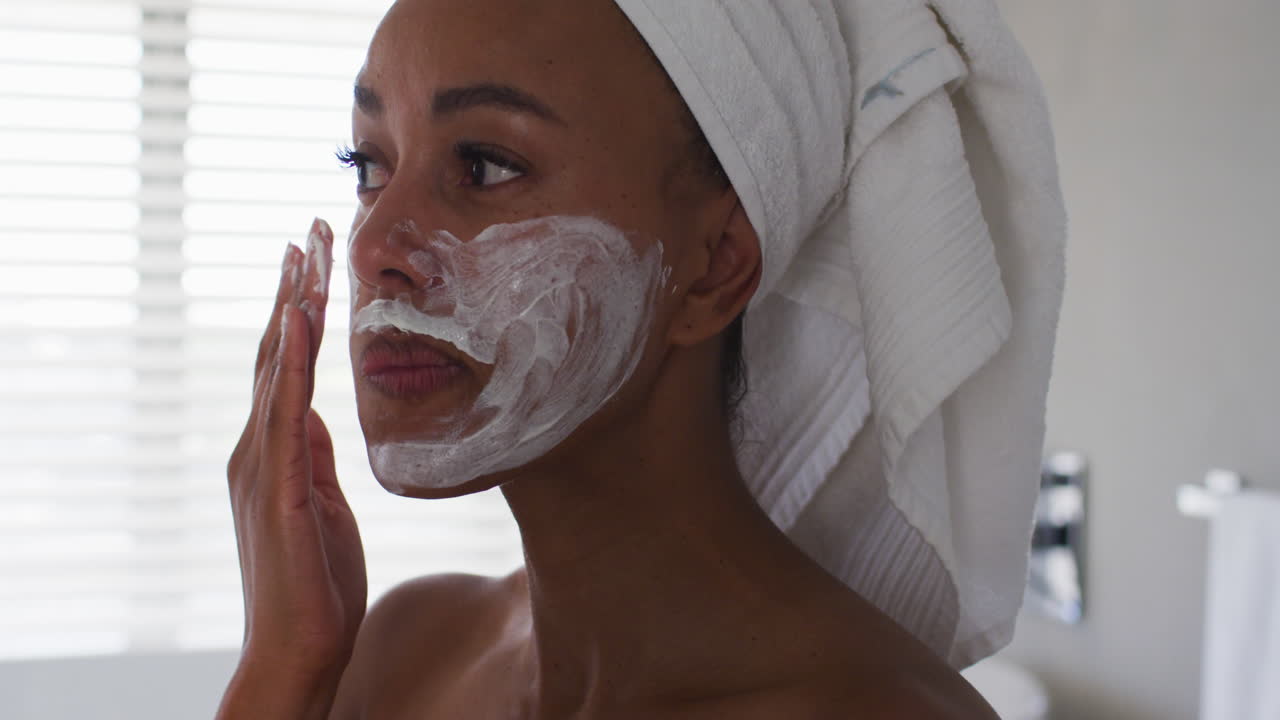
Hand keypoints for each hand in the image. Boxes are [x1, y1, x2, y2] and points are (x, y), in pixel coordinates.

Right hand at [224, 218, 366, 689]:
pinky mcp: (278, 486)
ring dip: (293, 307)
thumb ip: (312, 457)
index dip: (299, 310)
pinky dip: (294, 361)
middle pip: (278, 351)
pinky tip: (302, 320)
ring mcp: (262, 464)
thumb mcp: (321, 502)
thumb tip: (315, 418)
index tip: (313, 259)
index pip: (287, 364)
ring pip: (279, 368)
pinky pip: (287, 411)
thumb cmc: (316, 581)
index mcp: (274, 450)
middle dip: (294, 288)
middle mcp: (258, 446)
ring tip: (304, 253)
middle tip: (308, 229)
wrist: (300, 648)